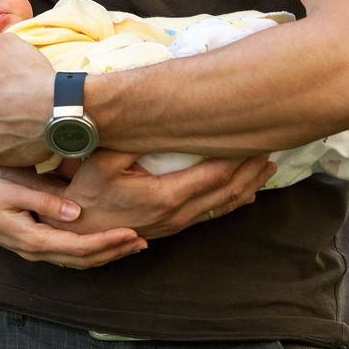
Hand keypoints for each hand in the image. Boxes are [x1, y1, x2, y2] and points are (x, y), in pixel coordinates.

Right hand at [0, 177, 145, 269]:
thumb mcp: (12, 191)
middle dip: (115, 251)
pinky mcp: (32, 246)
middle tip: (143, 241)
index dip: (109, 241)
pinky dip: (89, 252)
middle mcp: (36, 252)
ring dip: (105, 254)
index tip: (132, 232)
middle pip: (84, 259)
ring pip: (77, 261)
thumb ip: (45, 201)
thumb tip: (78, 211)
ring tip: (130, 244)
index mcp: (33, 240)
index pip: (80, 246)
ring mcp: (34, 252)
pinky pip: (67, 256)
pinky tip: (101, 244)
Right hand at [60, 149, 276, 236]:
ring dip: (248, 187)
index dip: (239, 159)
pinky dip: (233, 203)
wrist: (77, 230)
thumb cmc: (87, 191)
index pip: (215, 175)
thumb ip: (133, 141)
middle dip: (251, 171)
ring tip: (267, 169)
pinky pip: (211, 216)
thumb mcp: (104, 160)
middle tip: (272, 150)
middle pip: (227, 192)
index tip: (256, 142)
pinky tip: (246, 196)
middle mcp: (178, 213)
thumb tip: (156, 118)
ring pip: (223, 206)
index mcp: (166, 195)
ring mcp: (176, 224)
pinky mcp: (172, 228)